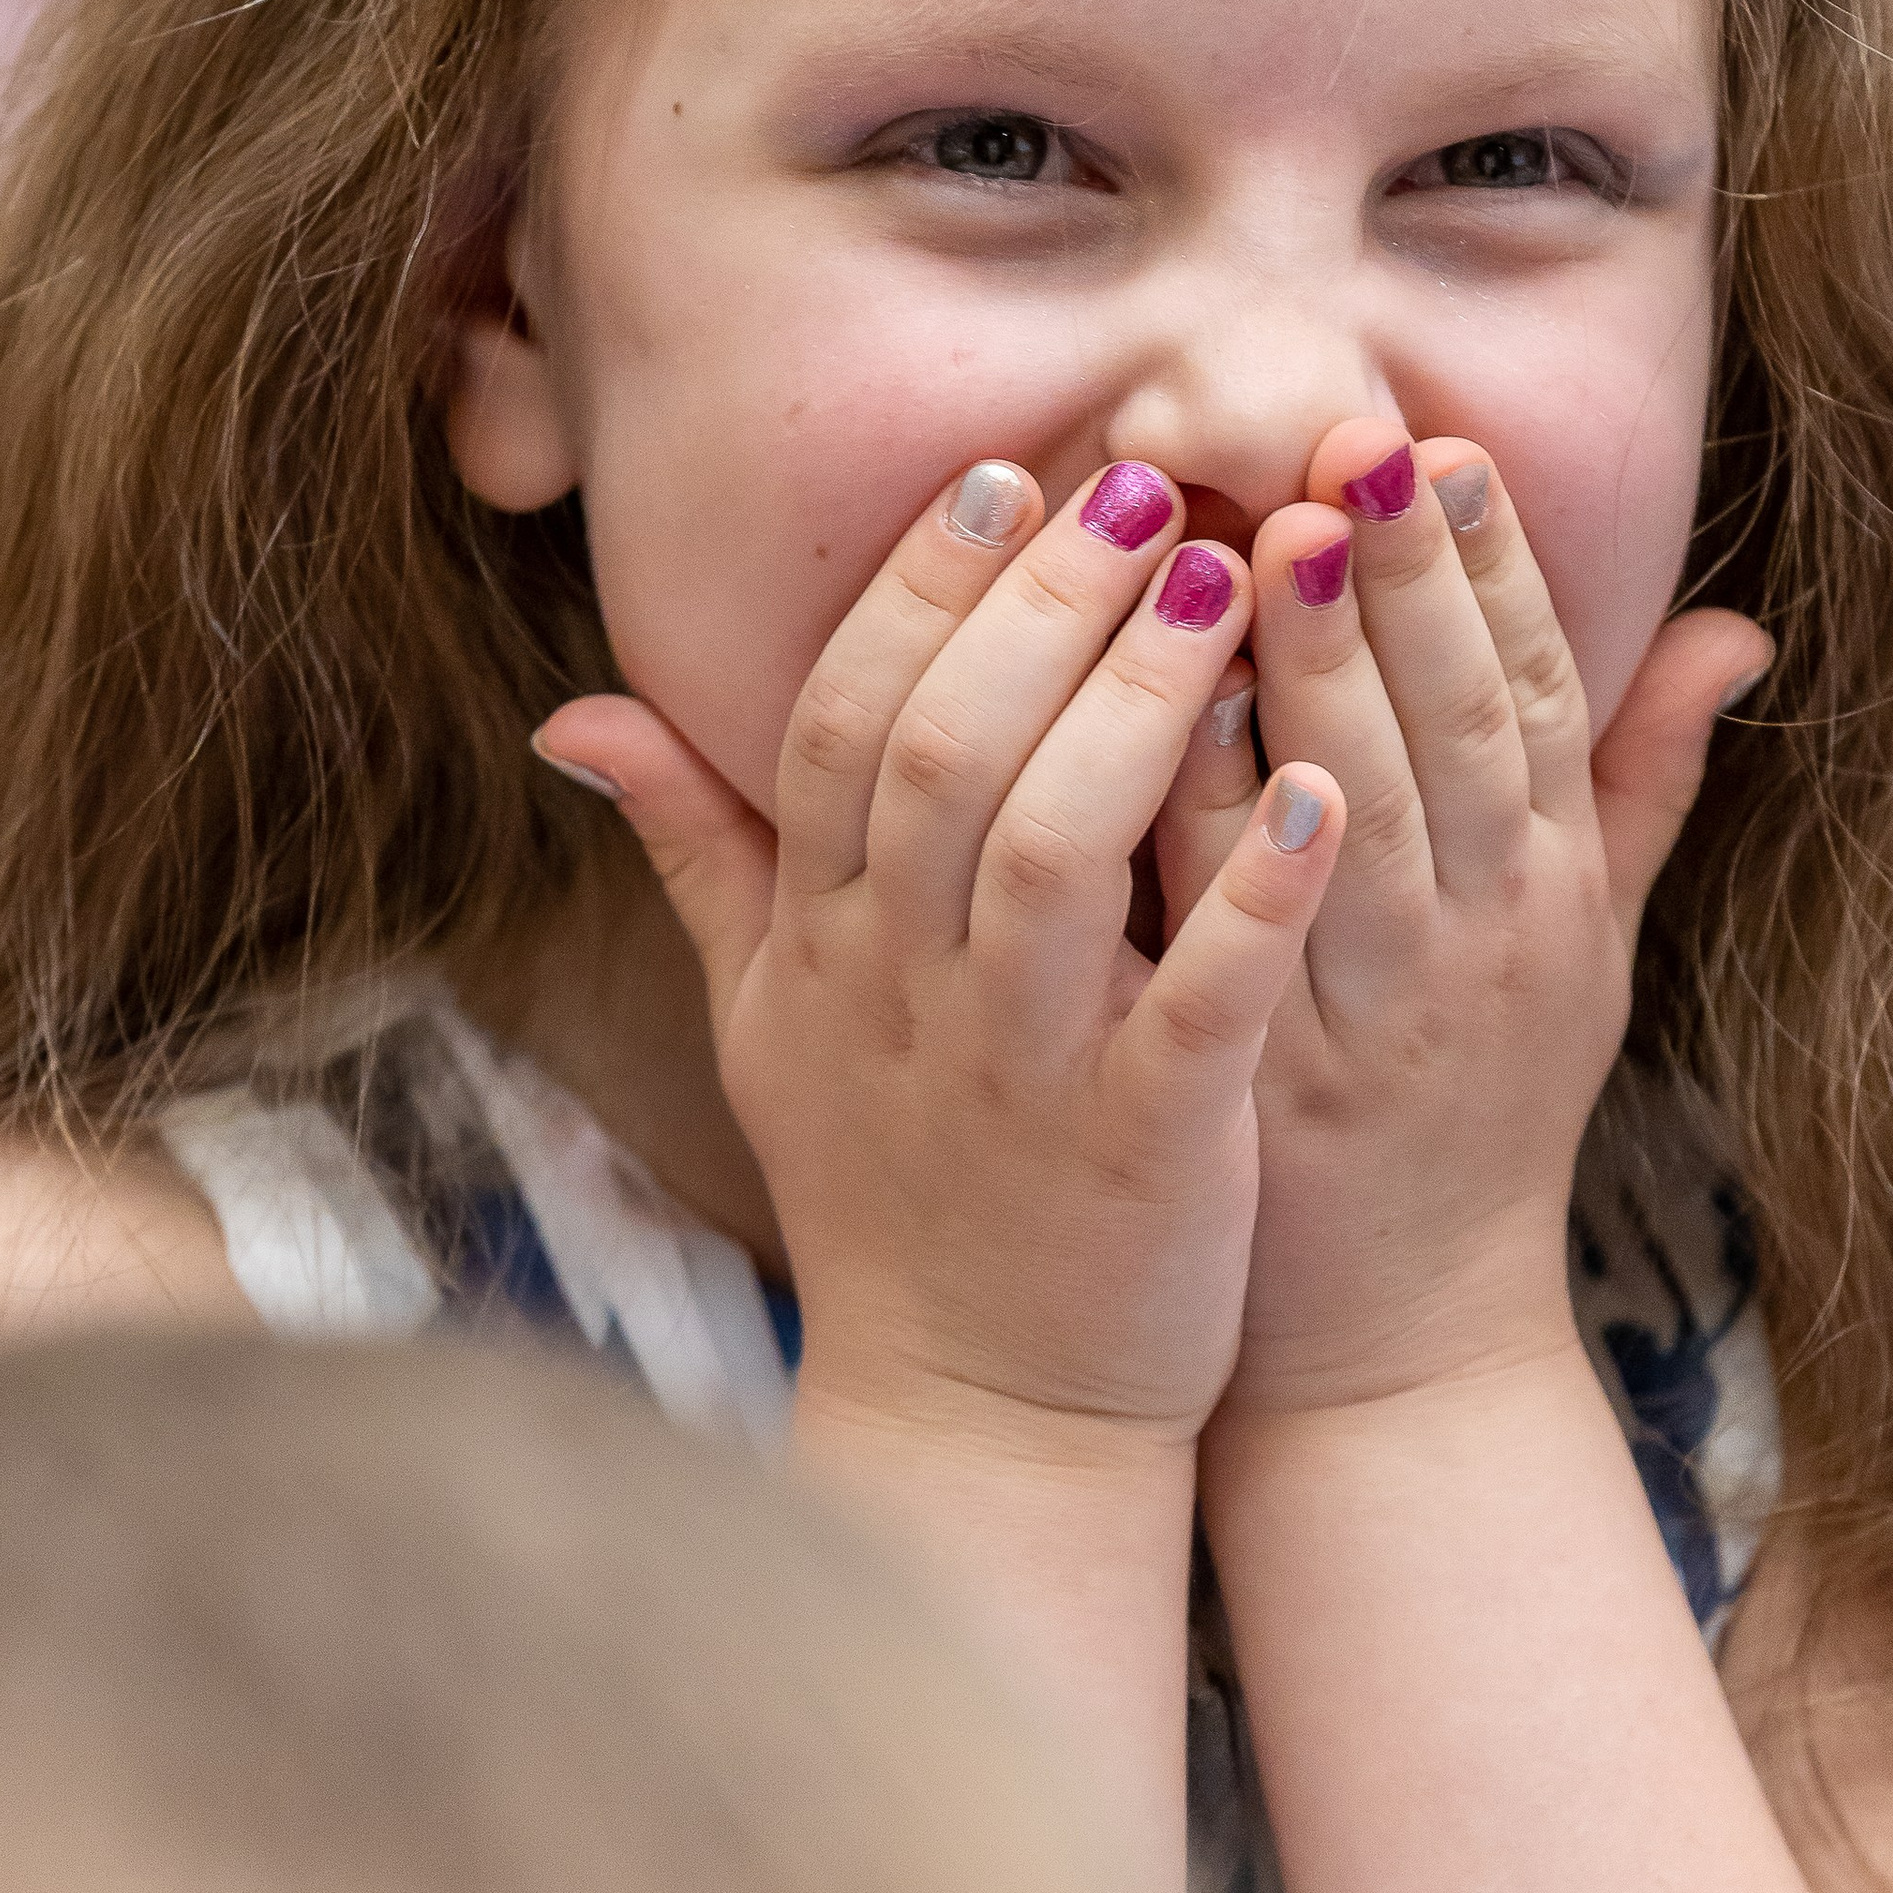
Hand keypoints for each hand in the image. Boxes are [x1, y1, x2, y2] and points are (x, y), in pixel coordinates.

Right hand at [535, 461, 1345, 1459]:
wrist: (981, 1414)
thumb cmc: (888, 1185)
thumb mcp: (762, 1018)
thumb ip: (695, 847)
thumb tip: (574, 713)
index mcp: (827, 942)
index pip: (841, 725)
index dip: (917, 594)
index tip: (1005, 477)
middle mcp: (906, 991)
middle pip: (942, 758)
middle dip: (1040, 610)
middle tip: (1144, 488)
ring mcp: (1021, 1071)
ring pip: (1055, 854)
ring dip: (1139, 708)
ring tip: (1229, 586)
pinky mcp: (1145, 1150)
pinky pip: (1196, 1003)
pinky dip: (1252, 893)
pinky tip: (1318, 789)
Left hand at [1159, 427, 1764, 1414]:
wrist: (1403, 1342)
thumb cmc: (1482, 1113)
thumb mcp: (1593, 946)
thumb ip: (1645, 779)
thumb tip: (1738, 626)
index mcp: (1559, 892)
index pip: (1543, 697)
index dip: (1497, 570)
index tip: (1447, 447)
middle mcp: (1489, 941)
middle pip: (1462, 732)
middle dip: (1412, 583)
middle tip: (1358, 444)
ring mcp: (1386, 1015)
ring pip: (1362, 815)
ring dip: (1321, 675)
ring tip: (1275, 539)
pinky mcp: (1284, 1080)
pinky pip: (1248, 926)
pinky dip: (1219, 815)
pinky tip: (1174, 714)